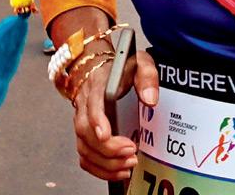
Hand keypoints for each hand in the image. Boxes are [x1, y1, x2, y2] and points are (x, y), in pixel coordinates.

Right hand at [73, 48, 158, 180]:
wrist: (102, 68)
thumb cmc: (122, 68)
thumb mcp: (139, 63)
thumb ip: (147, 77)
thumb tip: (151, 99)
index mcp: (97, 87)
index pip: (92, 106)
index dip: (97, 122)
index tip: (107, 135)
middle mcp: (85, 106)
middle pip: (86, 132)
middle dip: (108, 148)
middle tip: (131, 151)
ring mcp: (83, 122)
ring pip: (84, 148)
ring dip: (105, 162)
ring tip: (128, 164)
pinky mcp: (85, 135)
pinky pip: (85, 157)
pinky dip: (99, 168)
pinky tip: (118, 170)